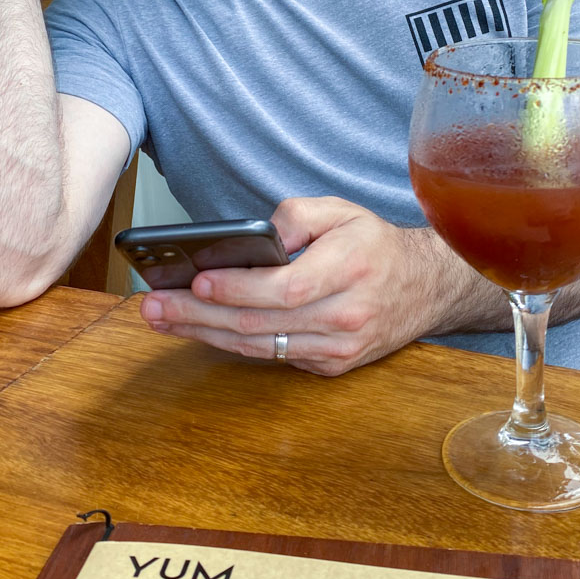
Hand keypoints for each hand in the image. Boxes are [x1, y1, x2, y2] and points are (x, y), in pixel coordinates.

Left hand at [138, 196, 484, 375]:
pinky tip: (201, 329)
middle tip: (154, 304)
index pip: (283, 288)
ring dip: (205, 334)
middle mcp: (345, 318)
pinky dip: (234, 344)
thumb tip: (256, 234)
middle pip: (260, 324)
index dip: (236, 287)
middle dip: (199, 314)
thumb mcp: (342, 211)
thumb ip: (298, 215)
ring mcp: (338, 350)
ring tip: (163, 318)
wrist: (424, 289)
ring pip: (260, 347)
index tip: (196, 277)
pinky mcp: (330, 368)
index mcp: (349, 272)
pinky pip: (272, 357)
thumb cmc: (374, 245)